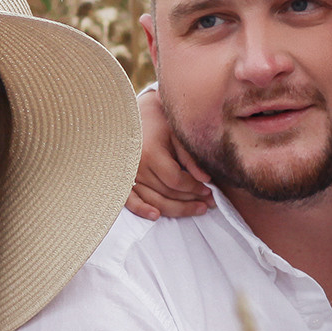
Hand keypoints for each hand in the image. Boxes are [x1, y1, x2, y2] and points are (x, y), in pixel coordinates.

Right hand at [124, 83, 212, 219]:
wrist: (136, 114)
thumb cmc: (160, 122)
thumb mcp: (178, 134)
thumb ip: (191, 157)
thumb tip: (206, 179)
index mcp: (151, 153)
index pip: (175, 180)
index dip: (194, 188)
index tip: (209, 190)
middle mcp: (136, 166)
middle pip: (166, 192)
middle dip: (190, 200)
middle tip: (210, 203)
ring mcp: (127, 174)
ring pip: (153, 199)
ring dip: (176, 208)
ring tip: (197, 209)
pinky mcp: (121, 179)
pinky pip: (130, 200)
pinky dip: (142, 209)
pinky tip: (156, 215)